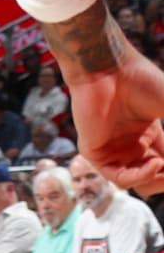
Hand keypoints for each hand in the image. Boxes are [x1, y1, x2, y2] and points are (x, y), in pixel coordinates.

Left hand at [63, 55, 163, 194]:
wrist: (107, 70)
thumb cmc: (141, 81)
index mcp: (149, 135)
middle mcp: (131, 145)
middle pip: (156, 177)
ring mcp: (113, 151)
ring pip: (139, 182)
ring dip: (159, 180)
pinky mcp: (95, 154)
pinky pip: (120, 178)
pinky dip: (141, 176)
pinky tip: (155, 163)